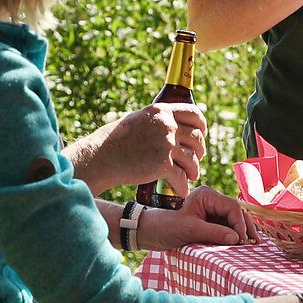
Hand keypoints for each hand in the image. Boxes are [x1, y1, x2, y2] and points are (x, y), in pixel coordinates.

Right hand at [81, 103, 207, 192]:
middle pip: (196, 138)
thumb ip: (157, 121)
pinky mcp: (162, 165)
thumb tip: (172, 125)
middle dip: (200, 150)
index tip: (202, 134)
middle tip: (196, 158)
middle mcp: (166, 125)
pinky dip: (183, 186)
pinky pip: (181, 178)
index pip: (194, 114)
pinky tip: (182, 191)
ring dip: (194, 169)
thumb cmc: (114, 139)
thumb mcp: (138, 119)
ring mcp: (165, 145)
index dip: (201, 126)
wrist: (101, 156)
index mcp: (161, 111)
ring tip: (192, 175)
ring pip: (192, 159)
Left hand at [137, 185, 251, 249]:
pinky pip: (227, 227)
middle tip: (255, 243)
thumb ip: (214, 233)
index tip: (242, 240)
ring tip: (252, 245)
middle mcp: (212, 200)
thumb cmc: (166, 227)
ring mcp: (212, 211)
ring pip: (234, 220)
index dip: (240, 223)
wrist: (149, 232)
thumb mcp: (189, 230)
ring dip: (242, 232)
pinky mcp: (210, 222)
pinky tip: (241, 244)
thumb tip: (237, 239)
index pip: (232, 207)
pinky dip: (234, 236)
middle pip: (236, 212)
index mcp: (207, 195)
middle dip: (246, 227)